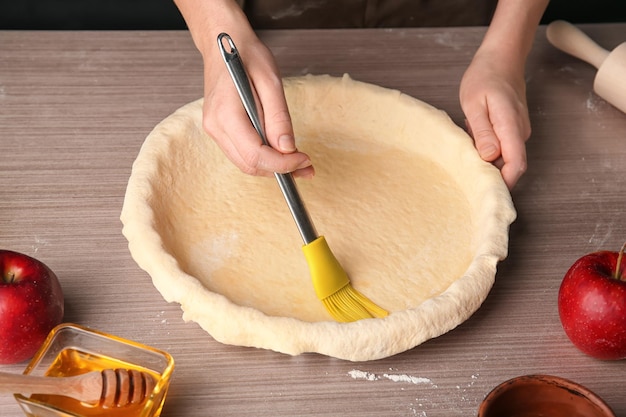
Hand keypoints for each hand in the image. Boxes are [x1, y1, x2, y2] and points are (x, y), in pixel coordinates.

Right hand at [202, 34, 313, 177]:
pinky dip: (263, 157)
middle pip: (250, 164)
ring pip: (246, 163)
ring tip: (299, 162)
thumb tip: (287, 148)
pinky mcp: (220, 129)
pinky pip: (242, 153)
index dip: (282, 164)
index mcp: (226, 113)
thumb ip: (278, 117)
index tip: (304, 159)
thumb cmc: (247, 55)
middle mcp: (215, 126)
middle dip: (280, 169)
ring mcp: (214, 129)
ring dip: (273, 167)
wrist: (223, 41)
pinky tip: (281, 152)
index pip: (255, 154)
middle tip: (307, 166)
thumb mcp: (271, 81)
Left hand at [459, 49, 530, 189]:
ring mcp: (518, 131)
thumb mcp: (475, 103)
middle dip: (490, 174)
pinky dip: (486, 147)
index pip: (516, 164)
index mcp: (510, 126)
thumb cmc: (484, 77)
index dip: (504, 183)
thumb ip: (483, 131)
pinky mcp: (513, 129)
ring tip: (466, 145)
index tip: (485, 193)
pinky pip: (502, 147)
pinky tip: (473, 135)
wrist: (501, 57)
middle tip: (464, 172)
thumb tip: (490, 157)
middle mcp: (519, 132)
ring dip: (485, 158)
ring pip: (504, 157)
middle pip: (510, 166)